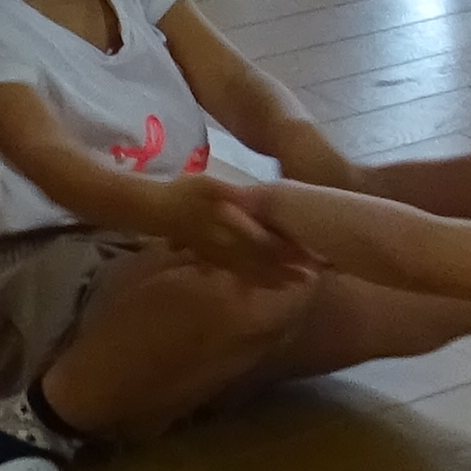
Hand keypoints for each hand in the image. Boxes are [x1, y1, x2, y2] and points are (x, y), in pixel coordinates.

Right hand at [161, 177, 307, 281]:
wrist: (155, 211)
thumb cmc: (183, 192)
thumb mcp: (211, 186)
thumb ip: (235, 196)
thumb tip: (261, 206)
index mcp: (234, 224)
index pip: (269, 240)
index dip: (291, 248)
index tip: (313, 253)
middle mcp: (231, 243)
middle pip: (266, 259)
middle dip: (289, 267)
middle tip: (315, 275)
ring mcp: (222, 254)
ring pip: (255, 270)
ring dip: (277, 277)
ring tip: (299, 283)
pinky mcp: (215, 259)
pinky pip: (240, 273)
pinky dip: (258, 279)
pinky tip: (270, 284)